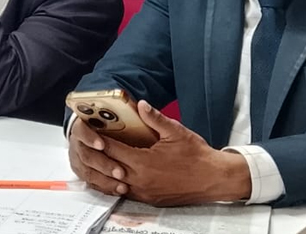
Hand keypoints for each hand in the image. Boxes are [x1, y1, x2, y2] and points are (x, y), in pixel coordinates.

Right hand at [68, 116, 129, 196]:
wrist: (92, 131)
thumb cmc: (107, 122)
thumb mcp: (122, 114)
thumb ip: (137, 112)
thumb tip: (144, 105)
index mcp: (83, 124)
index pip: (82, 130)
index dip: (90, 138)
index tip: (102, 144)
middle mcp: (78, 142)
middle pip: (85, 155)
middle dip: (103, 164)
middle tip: (120, 172)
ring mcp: (79, 157)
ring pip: (88, 172)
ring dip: (105, 179)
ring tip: (122, 185)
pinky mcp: (83, 170)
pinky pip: (91, 182)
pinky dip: (105, 186)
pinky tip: (119, 189)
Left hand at [74, 100, 252, 205]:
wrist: (215, 179)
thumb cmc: (197, 155)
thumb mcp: (176, 132)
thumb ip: (155, 118)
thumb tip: (140, 105)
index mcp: (143, 162)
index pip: (112, 149)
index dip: (99, 139)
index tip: (90, 130)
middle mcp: (140, 180)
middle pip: (109, 167)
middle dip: (99, 155)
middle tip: (90, 143)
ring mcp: (145, 193)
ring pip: (116, 183)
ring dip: (108, 171)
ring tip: (100, 158)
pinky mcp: (151, 200)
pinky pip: (128, 192)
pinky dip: (120, 183)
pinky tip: (118, 174)